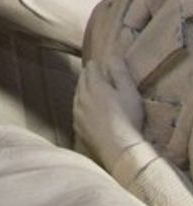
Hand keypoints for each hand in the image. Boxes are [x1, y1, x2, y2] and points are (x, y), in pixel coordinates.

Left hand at [75, 54, 144, 168]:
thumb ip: (120, 72)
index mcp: (95, 85)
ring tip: (90, 91)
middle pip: (82, 79)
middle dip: (88, 75)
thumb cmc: (128, 120)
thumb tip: (112, 55)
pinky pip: (77, 111)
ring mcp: (77, 111)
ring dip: (83, 90)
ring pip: (77, 94)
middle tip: (93, 74)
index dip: (96, 65)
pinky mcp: (77, 126)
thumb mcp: (130, 93)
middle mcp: (82, 95)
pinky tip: (86, 111)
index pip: (91, 68)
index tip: (99, 64)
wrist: (120, 150)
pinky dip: (81, 107)